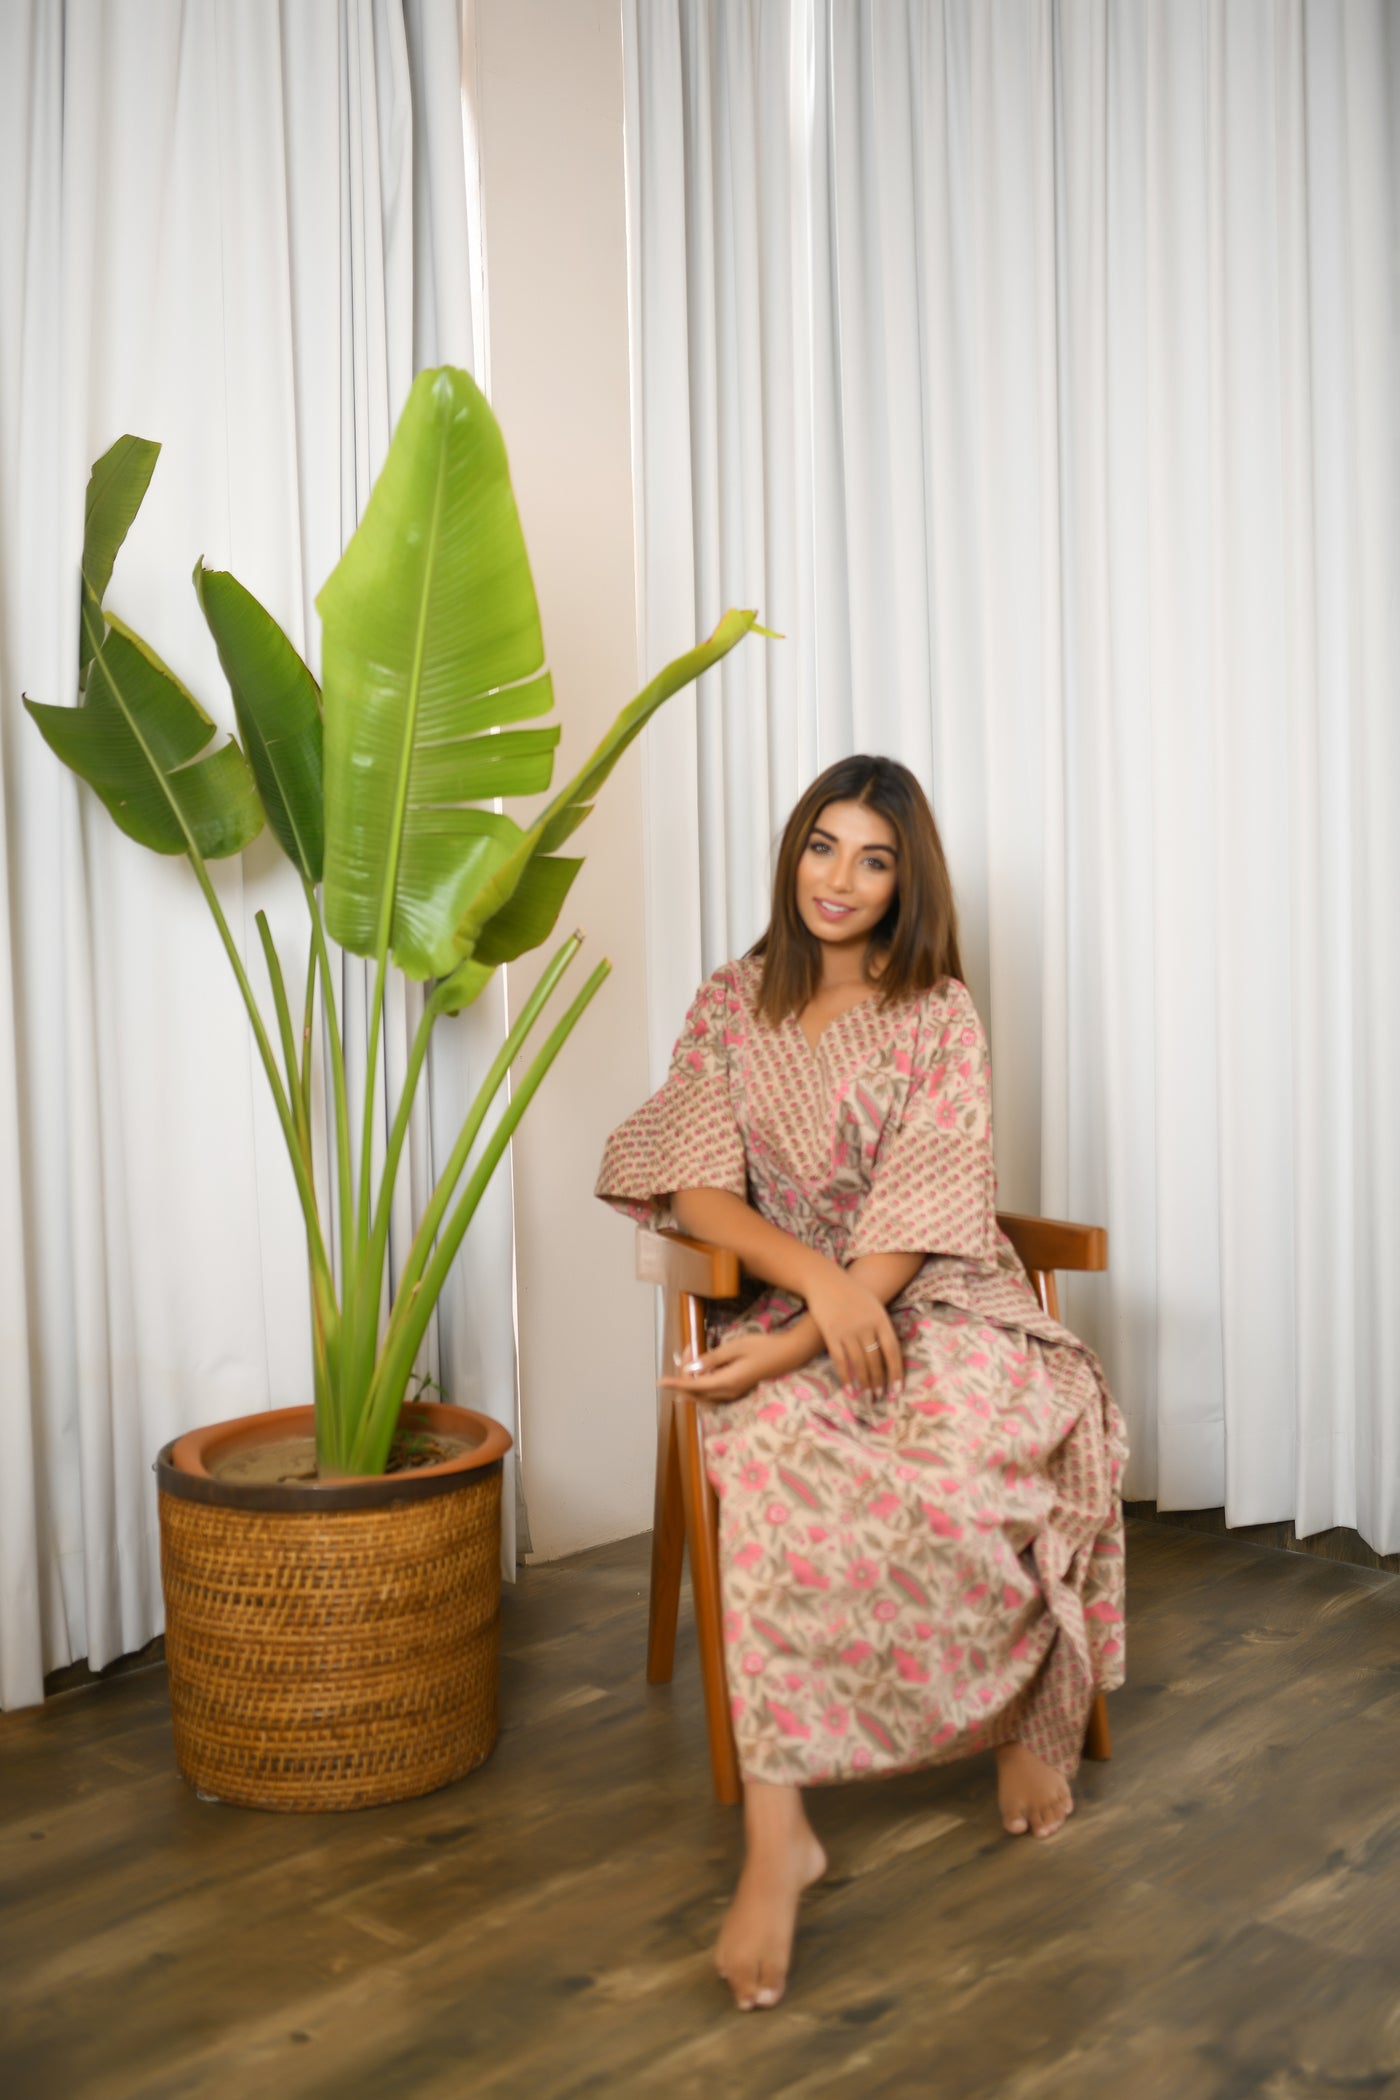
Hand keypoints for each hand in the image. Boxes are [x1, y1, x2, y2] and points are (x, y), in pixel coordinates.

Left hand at [659, 1327, 809, 1404]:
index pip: (694, 1385)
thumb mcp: (736, 1347)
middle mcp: (729, 1392)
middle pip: (697, 1393)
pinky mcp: (739, 1389)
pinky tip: (700, 1375)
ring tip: (684, 1366)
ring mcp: (735, 1392)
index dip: (675, 1383)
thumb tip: (692, 1368)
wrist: (790, 1353)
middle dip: (683, 1378)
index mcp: (727, 1382)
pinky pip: (714, 1393)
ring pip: (705, 1395)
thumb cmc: (764, 1346)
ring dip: (692, 1383)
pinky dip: (702, 1385)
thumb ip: (713, 1359)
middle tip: (681, 1356)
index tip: (660, 1381)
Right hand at [803, 1265, 902, 1403]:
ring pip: (858, 1364)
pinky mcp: (831, 1334)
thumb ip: (881, 1328)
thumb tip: (889, 1356)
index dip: (896, 1373)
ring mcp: (847, 1330)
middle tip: (879, 1398)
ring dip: (864, 1384)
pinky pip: (840, 1361)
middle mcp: (866, 1326)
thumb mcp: (874, 1306)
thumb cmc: (853, 1294)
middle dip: (878, 1382)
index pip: (892, 1352)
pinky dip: (845, 1377)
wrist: (826, 1281)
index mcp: (881, 1319)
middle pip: (875, 1361)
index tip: (896, 1391)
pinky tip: (850, 1390)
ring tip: (866, 1398)